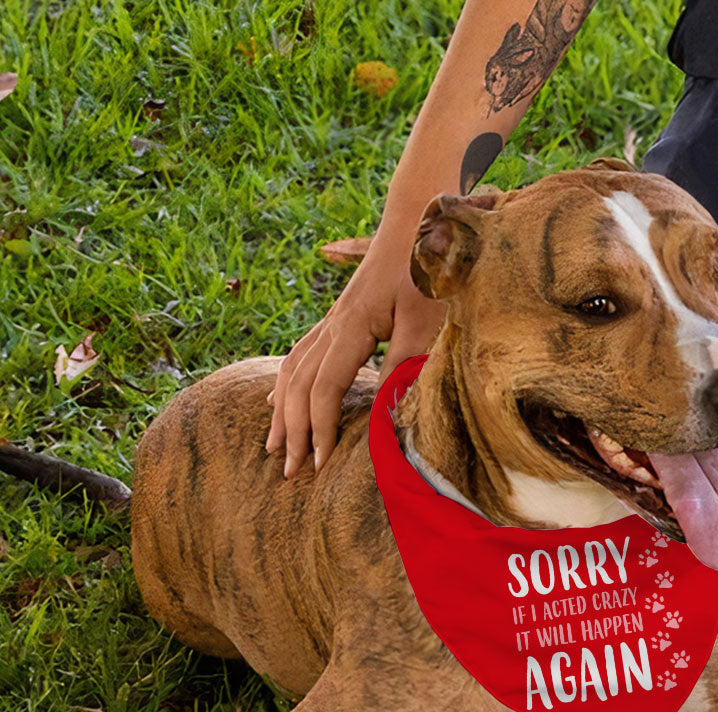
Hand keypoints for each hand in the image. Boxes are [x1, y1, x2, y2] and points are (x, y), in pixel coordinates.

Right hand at [266, 246, 445, 476]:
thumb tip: (385, 415)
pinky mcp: (340, 318)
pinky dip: (287, 383)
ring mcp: (332, 320)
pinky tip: (278, 399)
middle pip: (299, 385)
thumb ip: (405, 366)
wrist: (420, 221)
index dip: (321, 429)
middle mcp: (333, 325)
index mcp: (350, 327)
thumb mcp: (425, 321)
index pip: (324, 389)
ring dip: (283, 411)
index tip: (322, 465)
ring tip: (275, 446)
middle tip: (291, 471)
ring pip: (292, 370)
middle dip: (294, 430)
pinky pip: (300, 355)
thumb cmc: (428, 269)